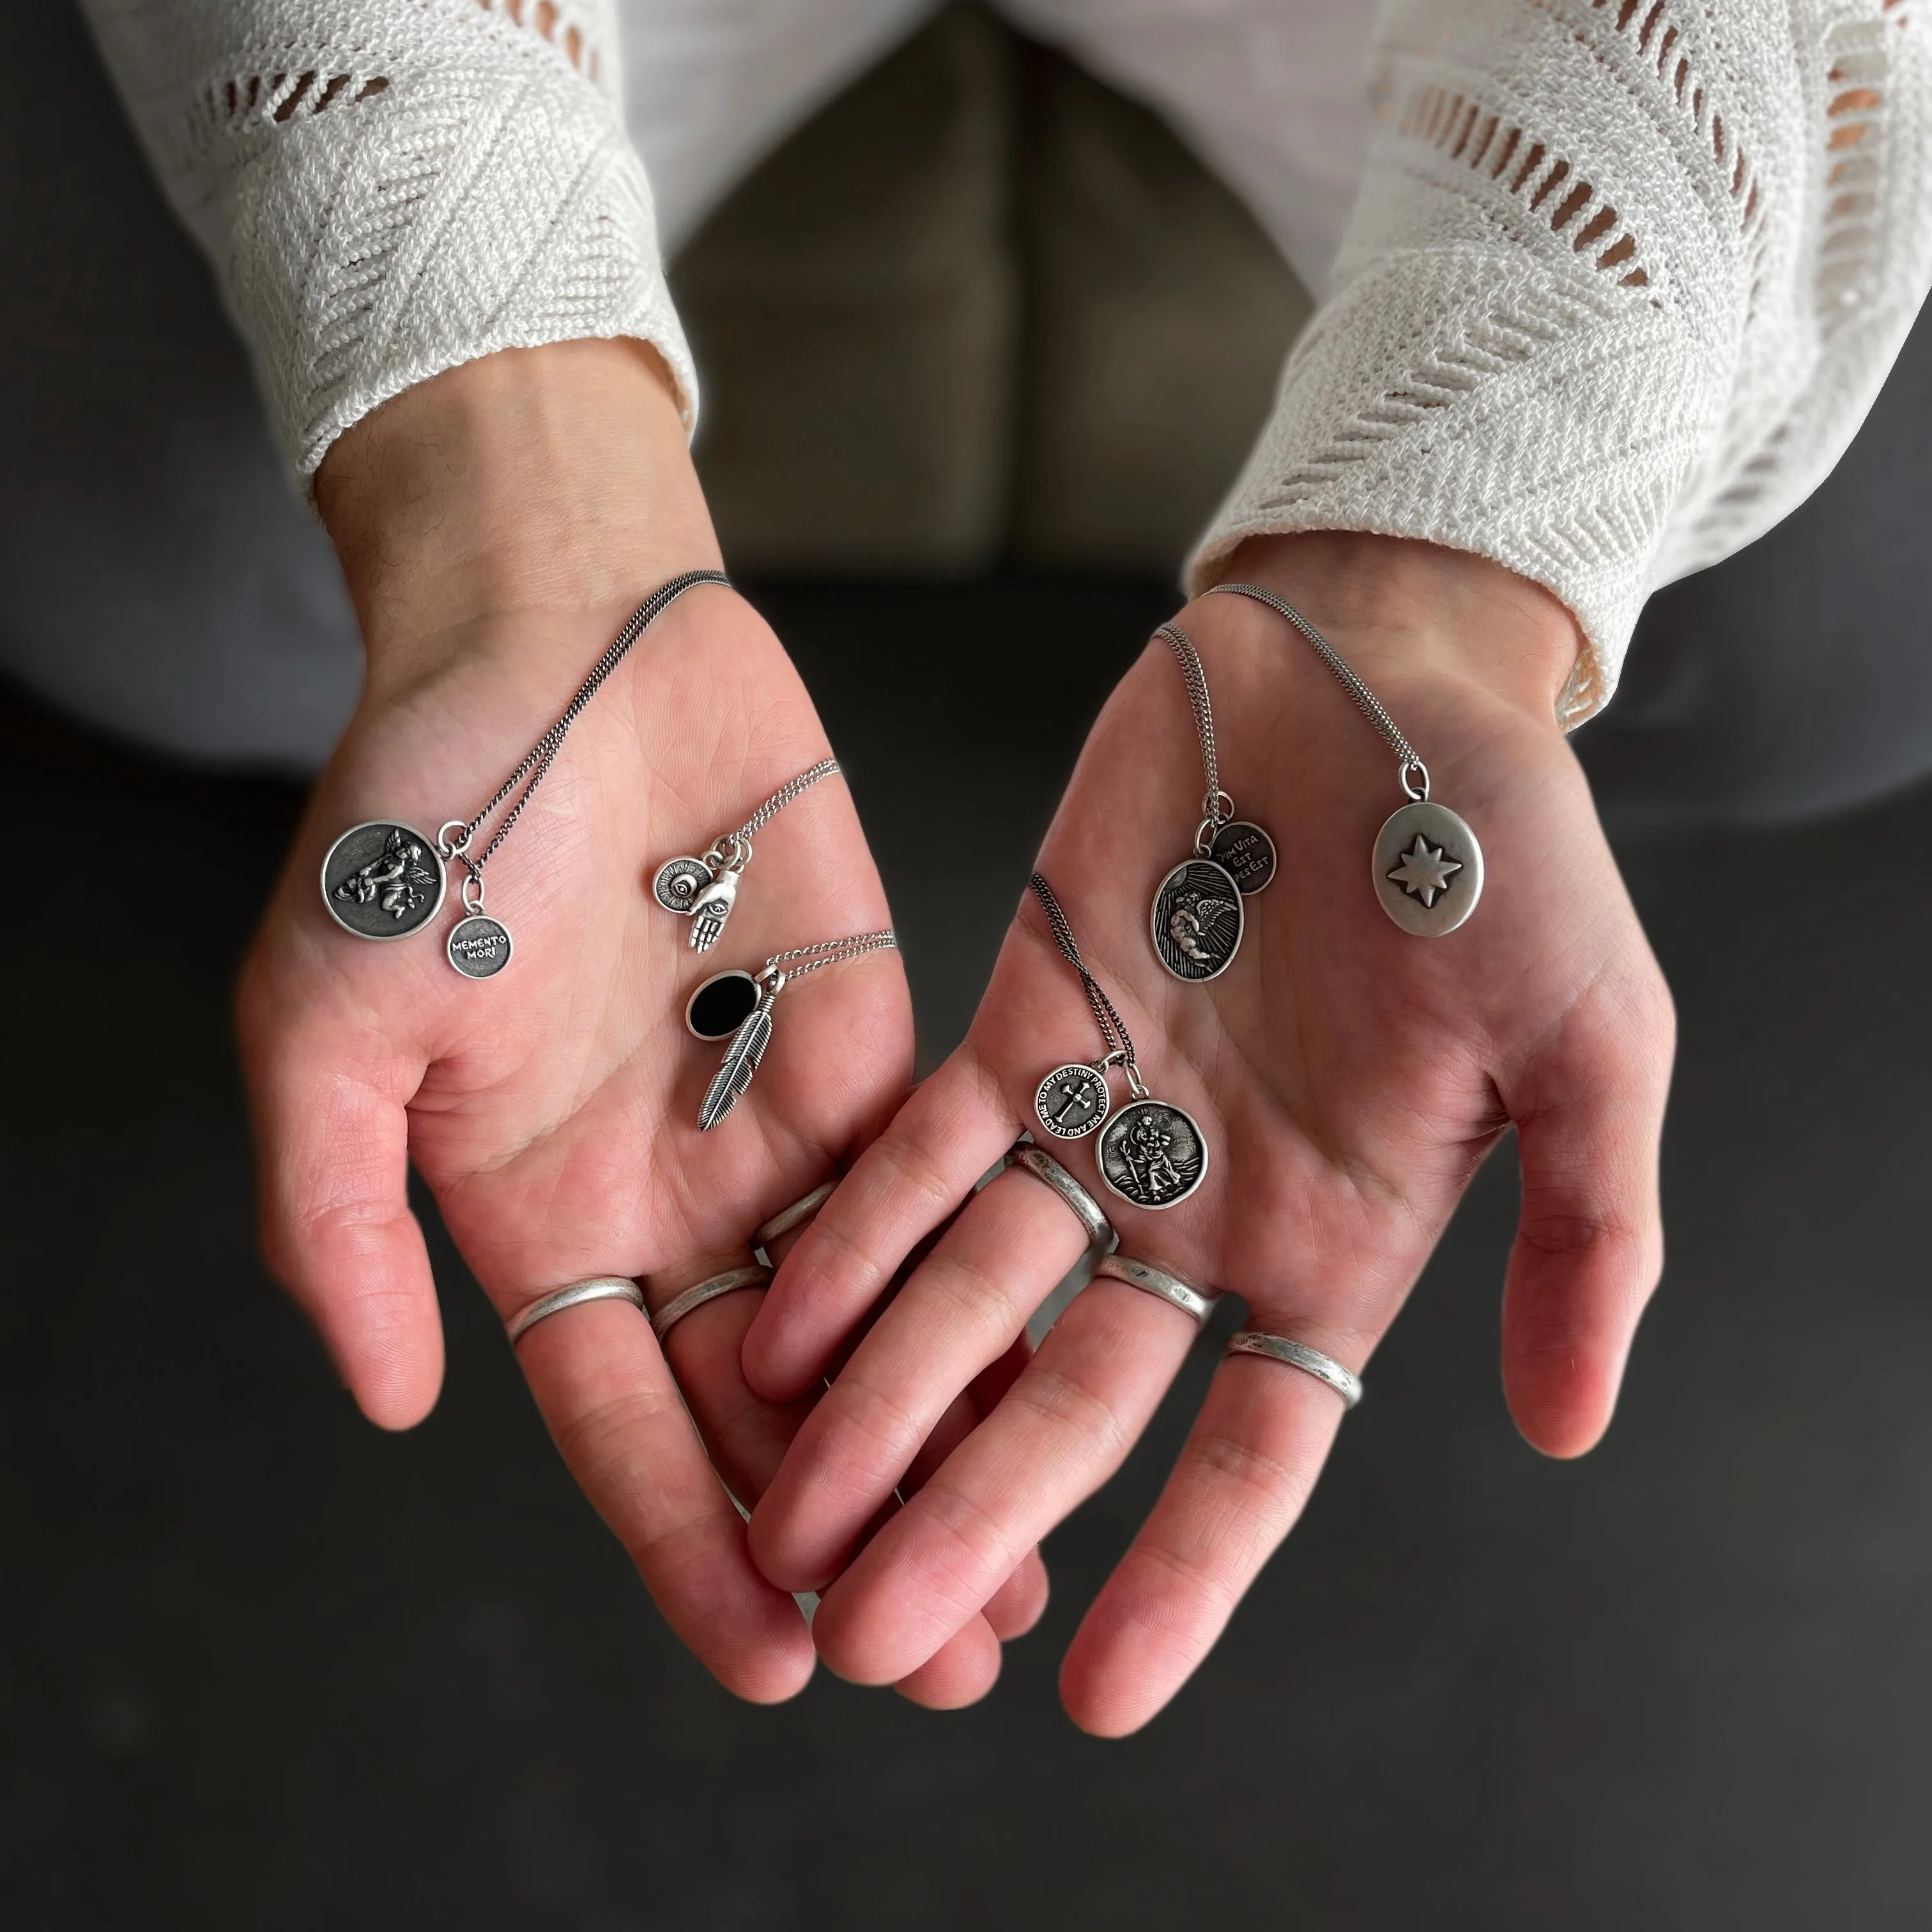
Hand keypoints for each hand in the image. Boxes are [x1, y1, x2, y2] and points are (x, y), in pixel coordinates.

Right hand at [237, 340, 1041, 1704]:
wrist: (562, 629)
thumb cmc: (422, 804)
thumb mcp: (328, 1015)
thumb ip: (338, 1214)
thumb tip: (386, 1405)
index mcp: (535, 1210)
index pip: (616, 1416)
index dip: (686, 1542)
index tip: (770, 1659)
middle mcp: (666, 1190)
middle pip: (764, 1401)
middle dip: (846, 1527)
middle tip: (937, 1656)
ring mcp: (775, 1117)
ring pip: (872, 1315)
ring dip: (944, 1429)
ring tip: (1033, 1548)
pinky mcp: (874, 1036)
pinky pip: (942, 1184)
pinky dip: (993, 1277)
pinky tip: (1068, 1358)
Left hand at [741, 533, 1673, 1731]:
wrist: (1381, 675)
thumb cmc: (1514, 849)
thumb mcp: (1595, 1044)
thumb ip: (1584, 1232)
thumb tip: (1572, 1432)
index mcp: (1340, 1241)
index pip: (1255, 1447)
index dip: (1184, 1574)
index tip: (1097, 1699)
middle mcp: (1203, 1207)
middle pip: (1075, 1400)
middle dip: (974, 1517)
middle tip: (869, 1642)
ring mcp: (1101, 1121)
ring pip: (972, 1298)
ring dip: (882, 1407)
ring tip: (788, 1521)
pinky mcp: (1020, 1022)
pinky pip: (922, 1155)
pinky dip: (857, 1238)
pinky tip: (780, 1329)